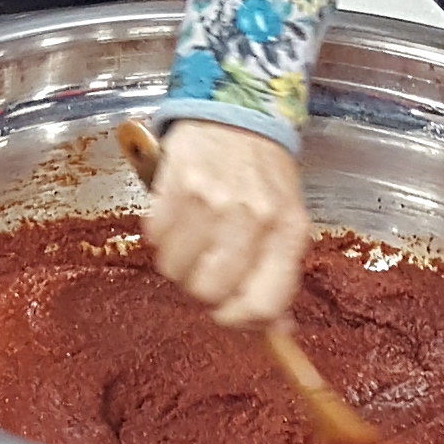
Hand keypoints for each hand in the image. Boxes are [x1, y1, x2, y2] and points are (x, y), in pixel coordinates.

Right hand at [143, 120, 308, 326]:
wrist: (238, 111)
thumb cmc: (263, 174)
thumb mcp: (286, 222)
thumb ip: (278, 276)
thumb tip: (277, 333)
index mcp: (288, 231)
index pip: (263, 303)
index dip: (238, 320)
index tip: (227, 312)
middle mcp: (254, 216)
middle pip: (211, 292)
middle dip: (202, 288)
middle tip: (205, 266)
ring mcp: (213, 199)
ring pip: (176, 270)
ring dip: (177, 262)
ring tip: (190, 239)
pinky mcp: (176, 182)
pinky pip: (155, 236)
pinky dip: (159, 234)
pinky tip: (176, 217)